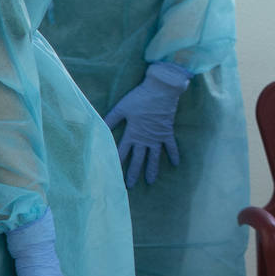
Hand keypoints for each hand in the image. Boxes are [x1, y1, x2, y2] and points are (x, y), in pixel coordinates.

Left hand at [104, 61, 190, 187]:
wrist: (161, 89)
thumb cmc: (140, 97)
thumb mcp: (122, 107)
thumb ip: (111, 119)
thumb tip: (99, 128)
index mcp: (132, 133)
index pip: (122, 152)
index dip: (117, 163)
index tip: (112, 175)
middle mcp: (145, 138)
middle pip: (138, 159)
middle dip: (133, 173)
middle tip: (129, 186)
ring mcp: (157, 137)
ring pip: (154, 157)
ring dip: (152, 170)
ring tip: (150, 181)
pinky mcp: (167, 132)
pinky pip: (171, 146)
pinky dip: (174, 154)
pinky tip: (175, 164)